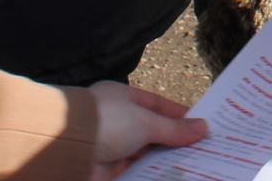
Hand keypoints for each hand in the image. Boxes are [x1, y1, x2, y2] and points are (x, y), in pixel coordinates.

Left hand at [87, 82, 206, 178]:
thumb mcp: (146, 121)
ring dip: (164, 160)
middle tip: (202, 150)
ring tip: (193, 166)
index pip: (157, 105)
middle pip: (152, 132)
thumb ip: (174, 128)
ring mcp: (112, 146)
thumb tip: (203, 128)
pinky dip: (151, 174)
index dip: (179, 115)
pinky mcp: (109, 169)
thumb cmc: (108, 122)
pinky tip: (171, 176)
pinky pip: (136, 171)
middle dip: (174, 141)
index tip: (201, 125)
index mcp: (124, 99)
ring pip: (145, 154)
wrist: (69, 148)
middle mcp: (118, 121)